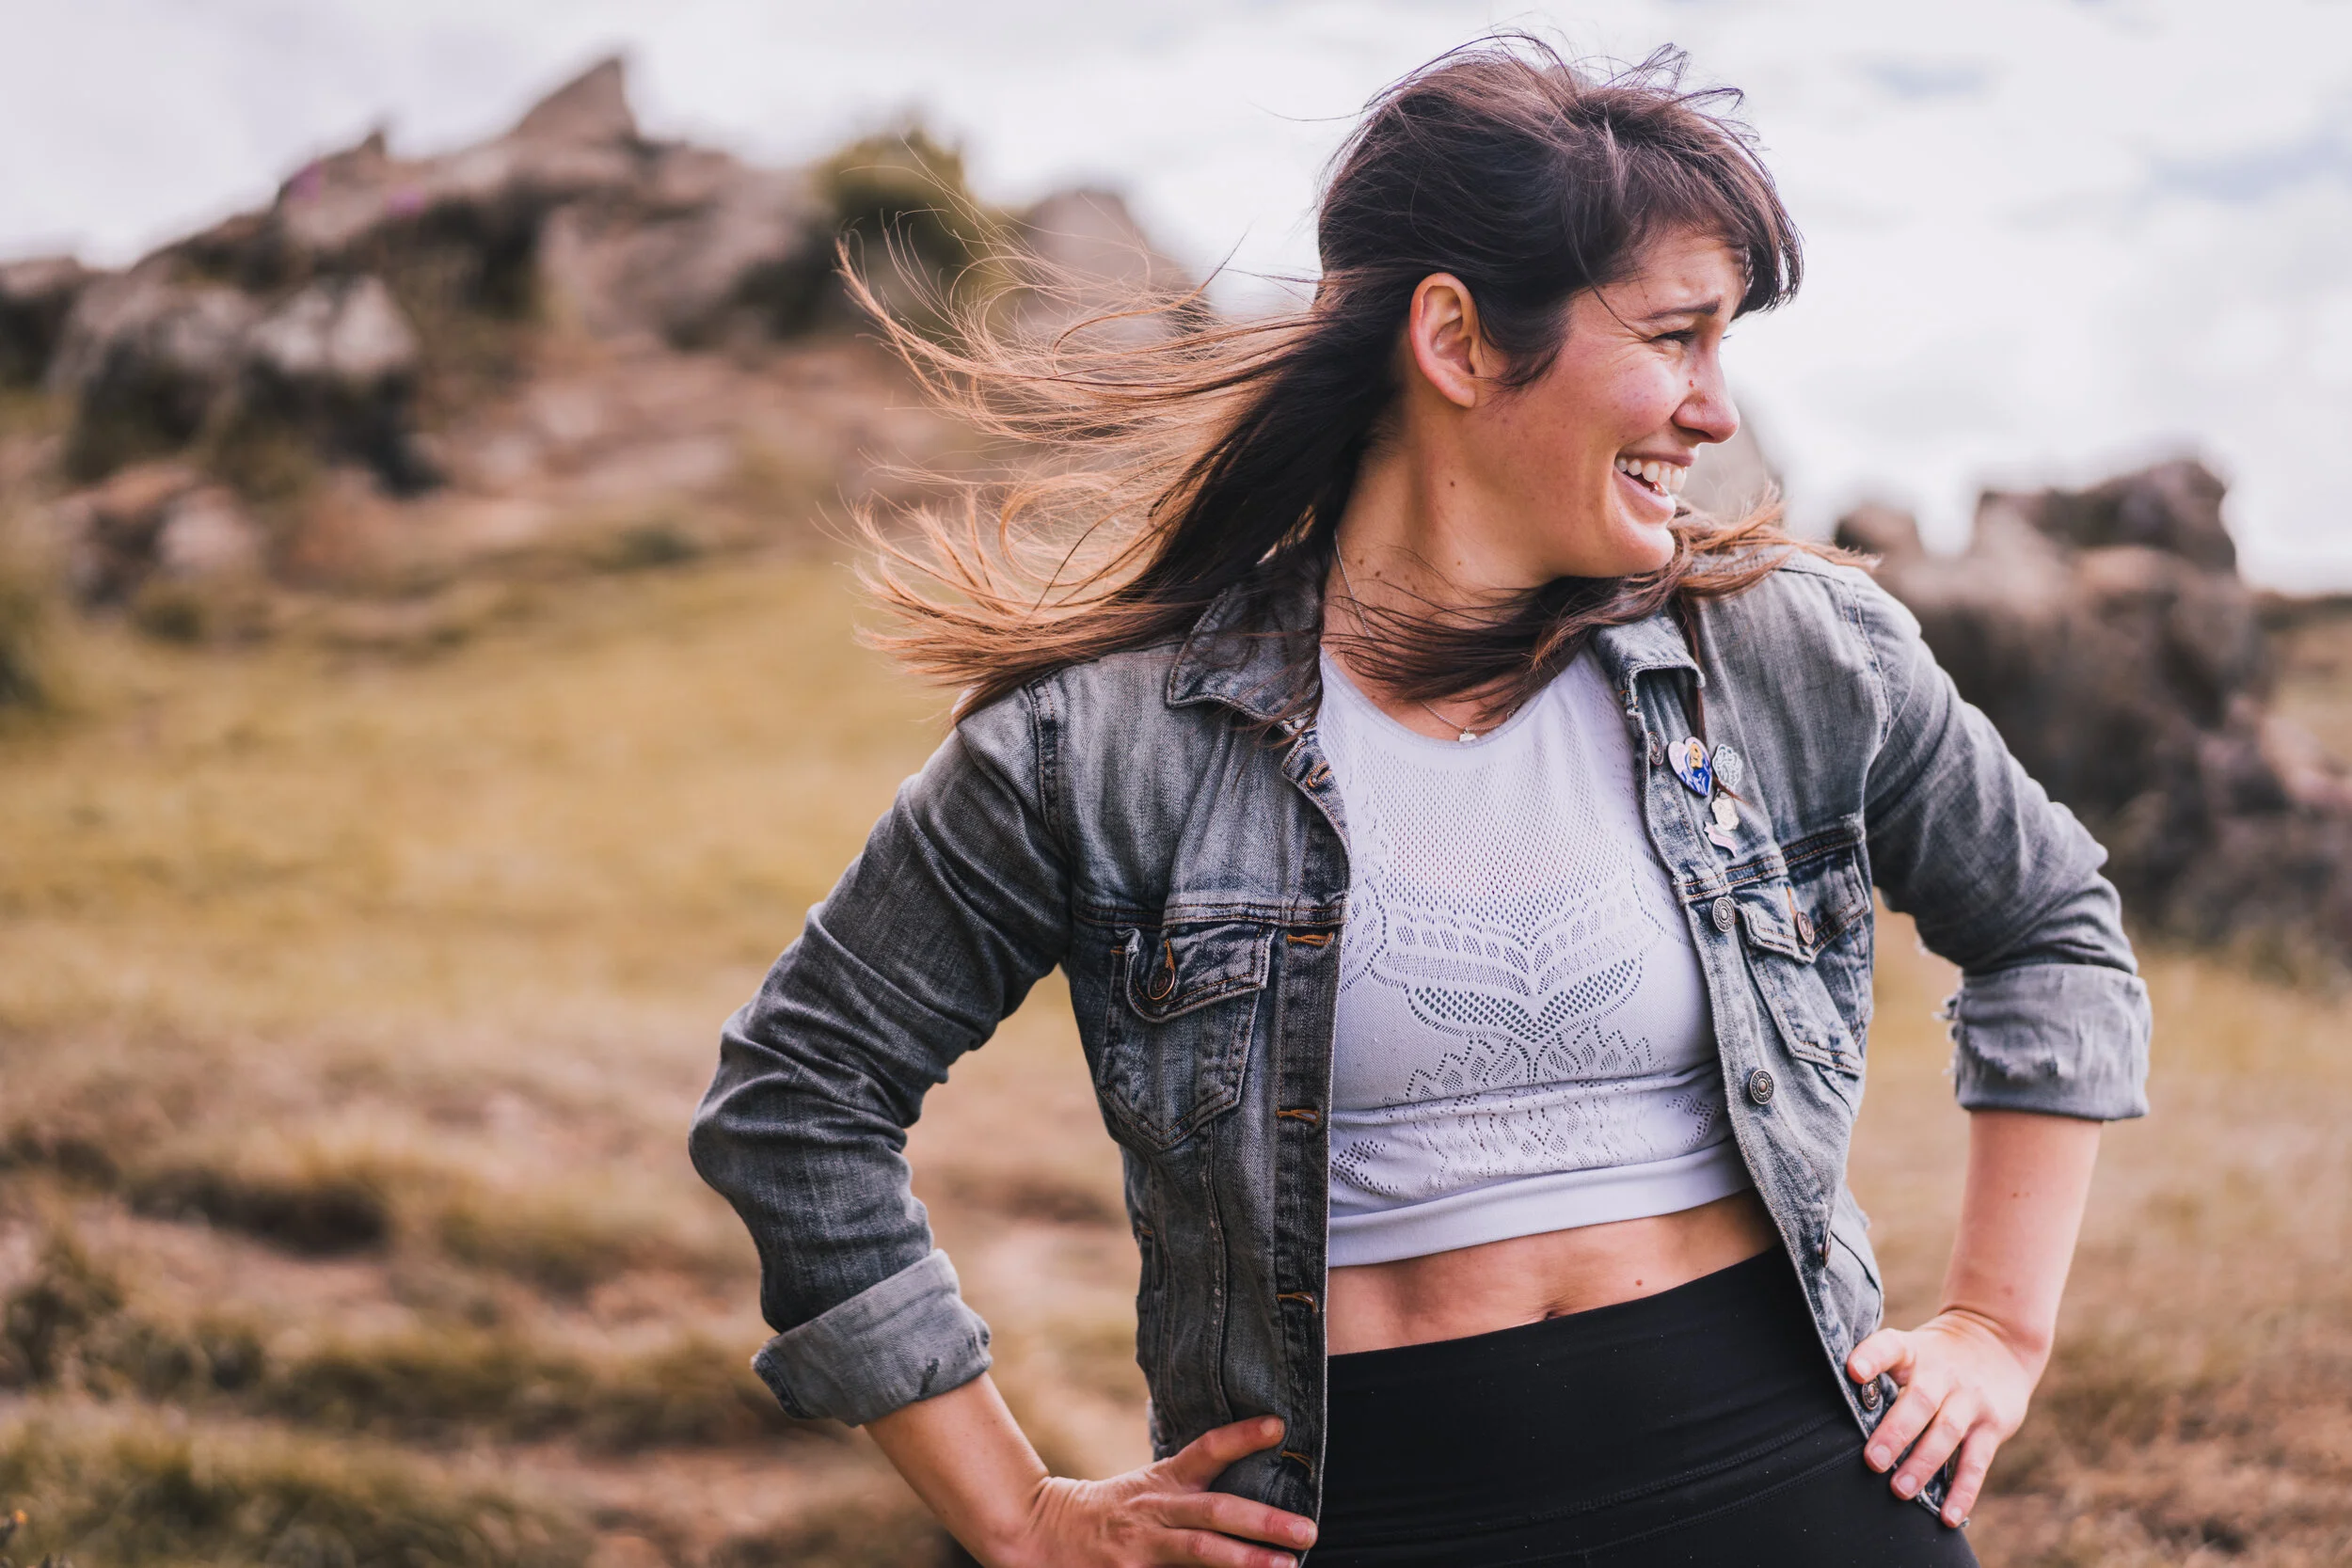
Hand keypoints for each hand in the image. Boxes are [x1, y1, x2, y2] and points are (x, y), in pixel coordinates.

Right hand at [989, 1416, 1318, 1567]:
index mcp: (1163, 1483)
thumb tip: (1258, 1487)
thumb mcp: (1150, 1487)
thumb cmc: (1115, 1512)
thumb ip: (1194, 1488)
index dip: (1240, 1437)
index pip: (1205, 1451)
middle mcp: (1155, 1512)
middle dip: (1263, 1522)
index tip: (1279, 1425)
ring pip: (1198, 1554)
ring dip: (1244, 1562)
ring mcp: (1141, 1549)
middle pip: (1213, 1512)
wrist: (1042, 1535)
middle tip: (1308, 1530)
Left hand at [1847, 1309, 2039, 1527]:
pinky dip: (1962, 1491)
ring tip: (1900, 1490)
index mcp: (1914, 1352)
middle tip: (1873, 1461)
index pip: (1890, 1347)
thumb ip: (1881, 1375)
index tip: (1853, 1371)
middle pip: (1919, 1401)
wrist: (1999, 1342)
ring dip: (1922, 1465)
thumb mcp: (1911, 1351)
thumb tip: (1835, 1413)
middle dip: (1895, 1432)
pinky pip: (1977, 1462)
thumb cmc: (1936, 1358)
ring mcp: (1971, 1400)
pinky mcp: (1993, 1426)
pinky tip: (1947, 1516)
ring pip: (1947, 1432)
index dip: (1871, 1357)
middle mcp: (1943, 1374)